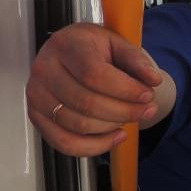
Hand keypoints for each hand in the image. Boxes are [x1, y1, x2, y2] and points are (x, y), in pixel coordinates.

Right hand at [26, 23, 160, 156]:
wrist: (71, 51)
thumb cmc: (93, 48)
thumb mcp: (118, 43)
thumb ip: (137, 60)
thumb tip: (153, 79)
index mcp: (67, 45)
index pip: (94, 74)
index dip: (125, 90)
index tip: (147, 95)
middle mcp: (45, 69)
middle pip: (87, 103)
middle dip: (125, 112)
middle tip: (146, 110)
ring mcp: (37, 95)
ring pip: (78, 125)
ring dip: (113, 127)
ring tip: (132, 118)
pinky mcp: (37, 116)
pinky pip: (65, 143)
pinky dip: (95, 147)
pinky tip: (115, 136)